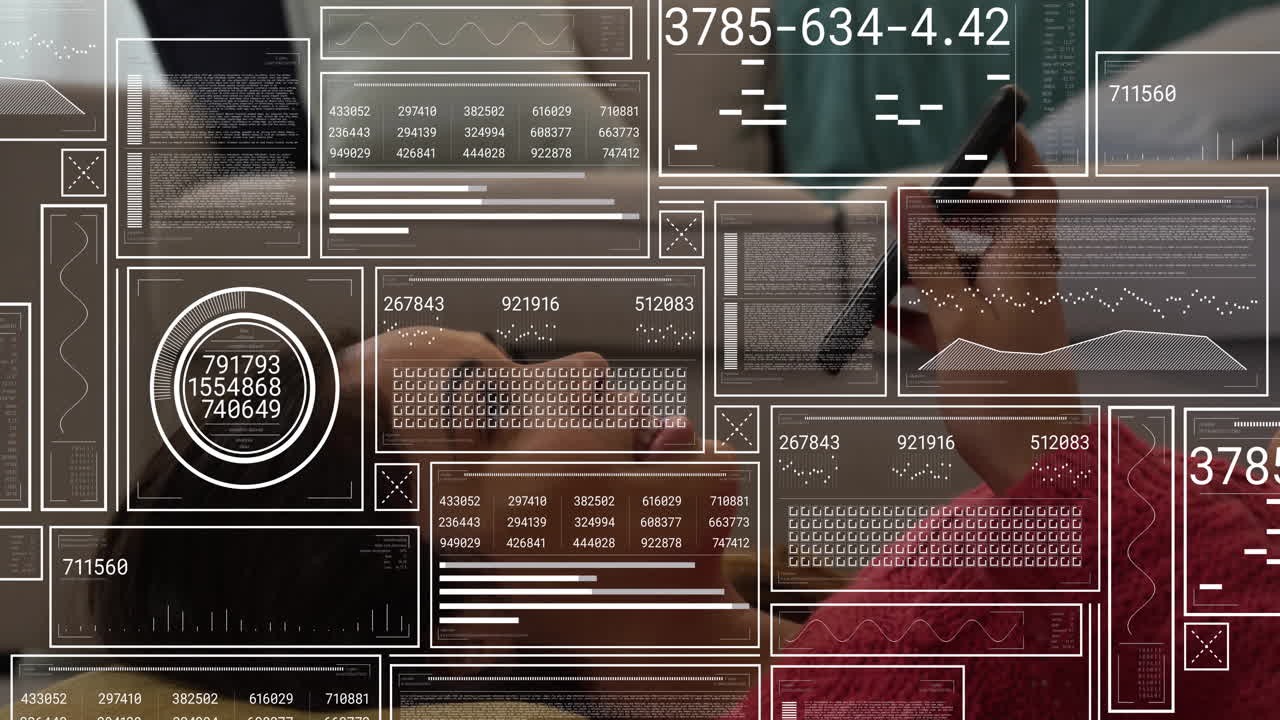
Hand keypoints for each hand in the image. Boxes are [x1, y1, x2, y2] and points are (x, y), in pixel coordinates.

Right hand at [892, 125, 1082, 493]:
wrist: (1027, 461)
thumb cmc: (1002, 390)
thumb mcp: (956, 316)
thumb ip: (930, 257)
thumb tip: (907, 199)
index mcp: (1025, 264)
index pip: (1034, 192)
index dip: (1020, 157)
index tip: (997, 131)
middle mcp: (1022, 282)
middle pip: (992, 227)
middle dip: (949, 214)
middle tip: (911, 208)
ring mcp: (1007, 314)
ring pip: (965, 270)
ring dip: (925, 264)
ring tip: (882, 265)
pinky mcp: (990, 344)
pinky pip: (952, 312)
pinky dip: (919, 309)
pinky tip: (881, 314)